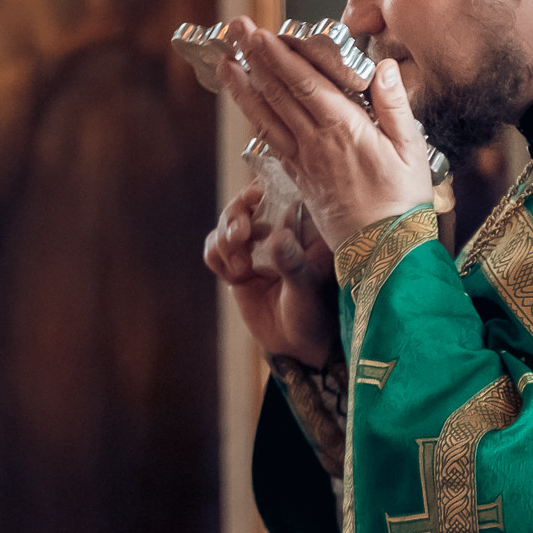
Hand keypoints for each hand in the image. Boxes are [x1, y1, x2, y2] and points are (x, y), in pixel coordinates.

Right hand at [202, 181, 339, 366]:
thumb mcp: (308, 287)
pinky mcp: (238, 266)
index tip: (253, 196)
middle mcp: (278, 229)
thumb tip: (277, 236)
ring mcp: (256, 247)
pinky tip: (233, 271)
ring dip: (224, 237)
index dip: (262, 187)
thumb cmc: (316, 313)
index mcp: (304, 225)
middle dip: (236, 215)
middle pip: (246, 203)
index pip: (281, 190)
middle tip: (241, 234)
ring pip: (228, 223)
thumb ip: (292, 262)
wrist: (299, 346)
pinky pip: (215, 249)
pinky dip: (215, 254)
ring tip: (240, 264)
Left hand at [218, 19, 436, 247]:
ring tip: (226, 63)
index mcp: (344, 130)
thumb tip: (384, 67)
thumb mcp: (412, 150)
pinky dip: (255, 119)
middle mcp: (316, 143)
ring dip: (243, 88)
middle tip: (236, 28)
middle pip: (278, 93)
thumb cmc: (403, 202)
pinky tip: (248, 106)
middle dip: (254, 58)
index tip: (259, 33)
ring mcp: (303, 162)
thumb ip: (395, 106)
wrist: (383, 254)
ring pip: (266, 117)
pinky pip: (270, 143)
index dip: (278, 57)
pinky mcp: (299, 179)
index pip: (304, 84)